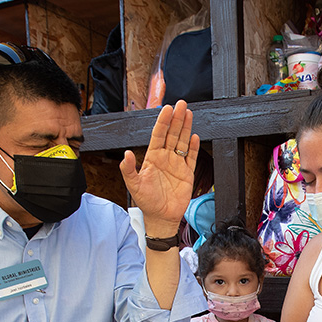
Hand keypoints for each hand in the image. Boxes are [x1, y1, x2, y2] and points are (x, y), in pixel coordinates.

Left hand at [119, 101, 200, 235]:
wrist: (161, 217)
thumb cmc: (146, 202)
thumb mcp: (133, 185)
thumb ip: (129, 169)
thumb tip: (127, 154)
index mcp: (152, 158)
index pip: (158, 135)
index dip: (163, 122)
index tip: (167, 109)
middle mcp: (165, 158)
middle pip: (172, 134)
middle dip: (177, 119)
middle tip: (181, 104)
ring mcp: (177, 165)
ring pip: (182, 142)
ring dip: (186, 128)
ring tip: (188, 113)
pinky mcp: (187, 174)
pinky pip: (192, 157)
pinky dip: (194, 147)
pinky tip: (195, 136)